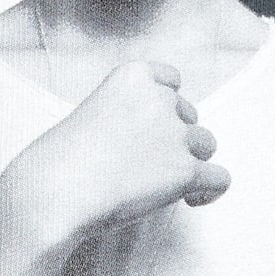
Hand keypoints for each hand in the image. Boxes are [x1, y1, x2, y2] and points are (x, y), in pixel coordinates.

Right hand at [17, 58, 229, 245]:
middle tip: (146, 163)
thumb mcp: (92, 111)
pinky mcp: (185, 171)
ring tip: (164, 183)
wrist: (55, 190)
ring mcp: (175, 135)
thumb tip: (152, 142)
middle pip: (188, 115)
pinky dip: (209, 191)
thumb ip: (126, 113)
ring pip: (206, 145)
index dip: (164, 106)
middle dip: (174, 136)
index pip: (171, 79)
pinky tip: (192, 200)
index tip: (152, 127)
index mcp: (134, 75)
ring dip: (190, 161)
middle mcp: (160, 99)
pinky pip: (219, 179)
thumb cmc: (61, 159)